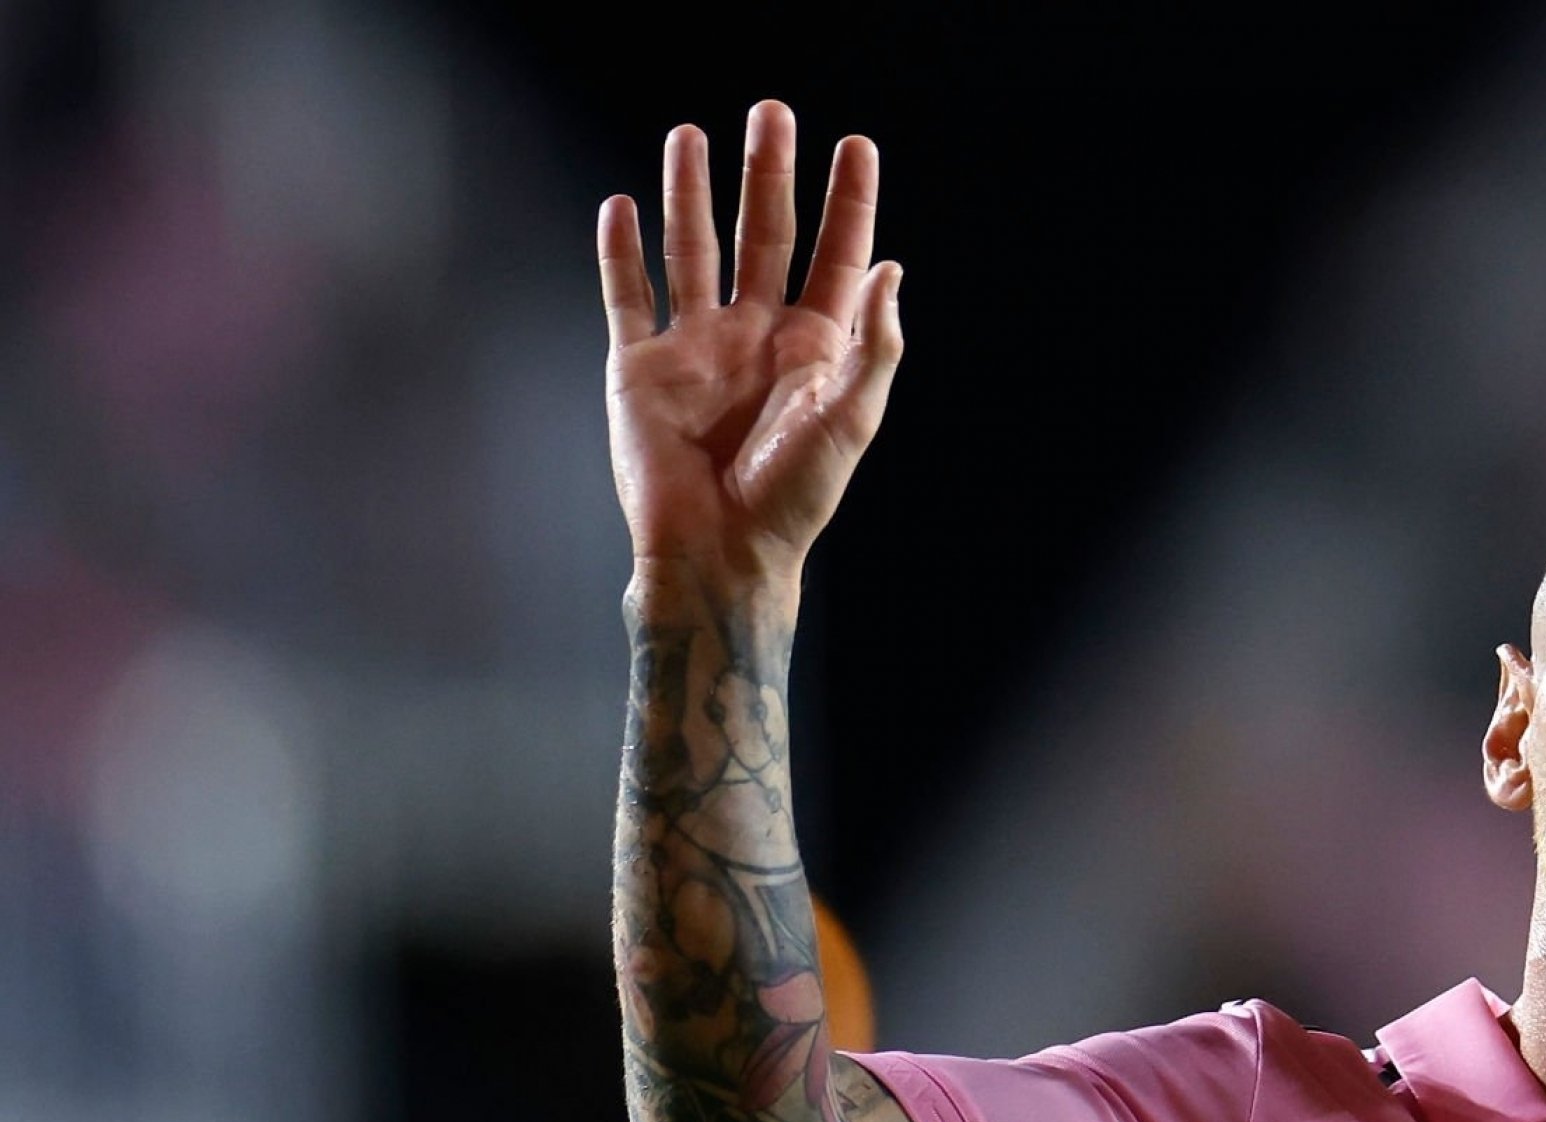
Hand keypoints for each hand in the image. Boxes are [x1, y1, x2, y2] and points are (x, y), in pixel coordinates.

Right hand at [600, 101, 902, 583]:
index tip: (856, 145)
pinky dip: (620, 252)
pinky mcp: (640, 367)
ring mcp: (696, 347)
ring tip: (690, 135)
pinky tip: (622, 206)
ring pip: (691, 250)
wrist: (719, 551)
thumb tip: (891, 269)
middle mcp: (755, 336)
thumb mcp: (851, 421)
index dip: (847, 202)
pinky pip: (627, 296)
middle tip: (771, 112)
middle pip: (763, 236)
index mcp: (814, 348)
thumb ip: (875, 346)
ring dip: (690, 193)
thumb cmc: (793, 497)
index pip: (835, 257)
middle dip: (767, 175)